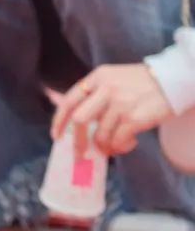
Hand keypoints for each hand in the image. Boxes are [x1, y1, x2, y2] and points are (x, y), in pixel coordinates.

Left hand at [52, 64, 172, 156]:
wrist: (172, 80)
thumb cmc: (143, 83)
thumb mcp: (114, 78)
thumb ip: (95, 94)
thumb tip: (74, 118)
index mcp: (98, 76)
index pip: (70, 100)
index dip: (59, 120)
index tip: (57, 136)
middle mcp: (106, 88)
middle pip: (79, 120)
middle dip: (77, 141)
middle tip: (80, 154)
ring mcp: (119, 104)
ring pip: (100, 135)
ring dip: (106, 146)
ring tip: (115, 145)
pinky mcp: (133, 118)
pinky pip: (117, 141)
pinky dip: (120, 147)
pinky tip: (129, 143)